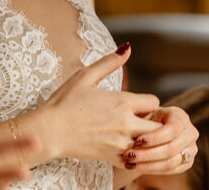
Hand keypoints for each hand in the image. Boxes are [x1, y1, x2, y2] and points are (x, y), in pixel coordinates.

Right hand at [37, 44, 162, 163]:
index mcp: (122, 101)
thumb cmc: (64, 101)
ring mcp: (121, 142)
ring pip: (151, 145)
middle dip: (153, 122)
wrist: (50, 131)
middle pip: (158, 126)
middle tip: (140, 120)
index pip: (154, 102)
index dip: (147, 102)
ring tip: (134, 135)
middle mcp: (127, 123)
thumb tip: (128, 47)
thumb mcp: (85, 76)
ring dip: (147, 140)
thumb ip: (109, 62)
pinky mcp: (114, 157)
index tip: (137, 104)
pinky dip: (136, 155)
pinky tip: (124, 148)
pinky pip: (137, 162)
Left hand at [119, 105, 198, 174]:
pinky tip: (136, 167)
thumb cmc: (144, 118)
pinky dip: (152, 170)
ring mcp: (191, 149)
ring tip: (130, 163)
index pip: (172, 129)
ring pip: (171, 162)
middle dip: (148, 154)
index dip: (155, 137)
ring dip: (148, 164)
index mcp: (181, 117)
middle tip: (129, 155)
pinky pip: (170, 170)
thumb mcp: (144, 112)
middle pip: (172, 148)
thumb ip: (143, 114)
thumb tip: (136, 119)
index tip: (137, 141)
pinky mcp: (186, 163)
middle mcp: (190, 133)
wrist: (150, 130)